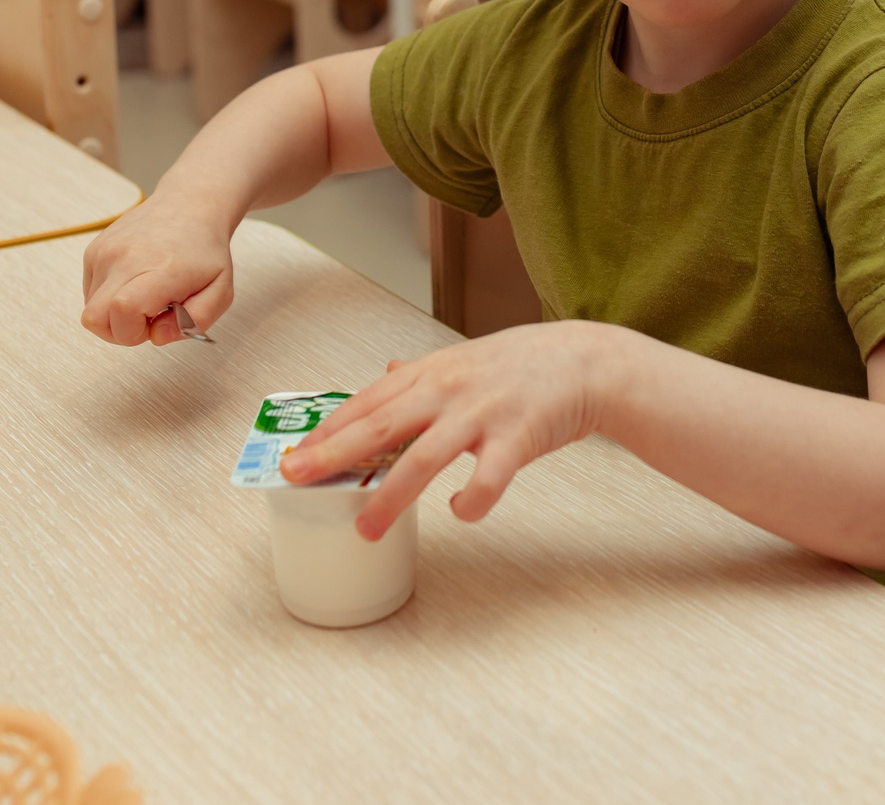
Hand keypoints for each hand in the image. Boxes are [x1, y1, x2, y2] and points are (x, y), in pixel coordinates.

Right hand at [77, 190, 236, 347]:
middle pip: (94, 319)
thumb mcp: (221, 292)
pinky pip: (90, 292)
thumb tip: (157, 336)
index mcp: (160, 269)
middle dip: (120, 332)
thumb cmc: (205, 250)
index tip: (157, 322)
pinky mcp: (94, 250)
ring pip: (91, 309)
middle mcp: (124, 258)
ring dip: (116, 315)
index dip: (134, 333)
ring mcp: (105, 252)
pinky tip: (134, 281)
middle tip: (150, 315)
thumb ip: (196, 322)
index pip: (123, 310)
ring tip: (144, 295)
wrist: (189, 205)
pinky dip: (109, 297)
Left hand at [281, 320, 624, 540]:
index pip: (368, 401)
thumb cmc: (525, 364)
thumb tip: (387, 374)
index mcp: (433, 372)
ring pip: (424, 459)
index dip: (329, 429)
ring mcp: (482, 414)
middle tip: (299, 479)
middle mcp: (449, 390)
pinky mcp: (517, 439)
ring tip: (365, 527)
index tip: (297, 453)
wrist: (587, 361)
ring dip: (390, 497)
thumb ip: (424, 373)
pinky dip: (469, 503)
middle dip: (335, 455)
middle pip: (381, 426)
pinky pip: (486, 481)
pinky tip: (460, 512)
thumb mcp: (465, 358)